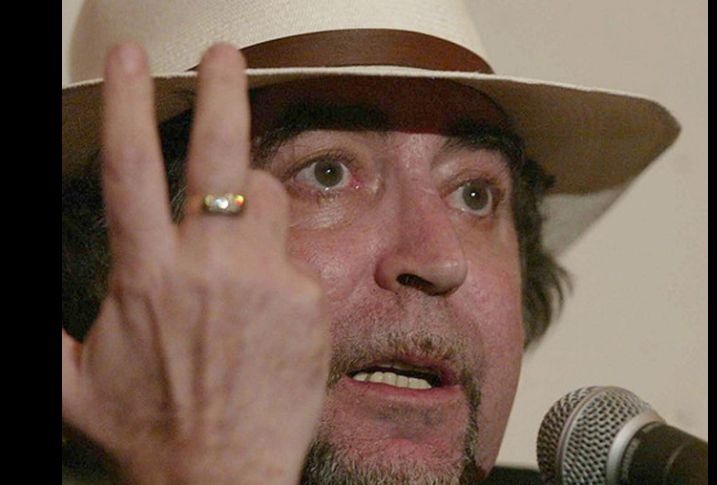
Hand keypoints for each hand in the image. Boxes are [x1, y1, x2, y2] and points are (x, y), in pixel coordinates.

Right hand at [61, 43, 330, 483]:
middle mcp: (208, 266)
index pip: (130, 168)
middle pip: (218, 154)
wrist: (219, 478)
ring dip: (256, 197)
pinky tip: (268, 309)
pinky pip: (297, 257)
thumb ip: (44, 335)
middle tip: (224, 55)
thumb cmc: (145, 434)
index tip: (130, 59)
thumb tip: (33, 307)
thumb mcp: (69, 385)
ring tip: (243, 234)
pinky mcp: (309, 302)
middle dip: (221, 91)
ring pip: (270, 197)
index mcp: (146, 275)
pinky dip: (281, 265)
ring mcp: (266, 281)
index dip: (125, 104)